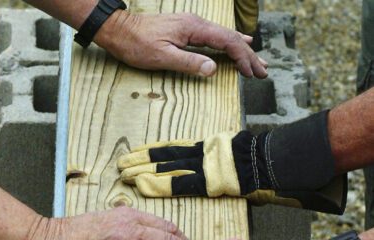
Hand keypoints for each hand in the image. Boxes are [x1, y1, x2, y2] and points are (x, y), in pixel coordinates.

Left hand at [95, 11, 267, 77]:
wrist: (120, 30)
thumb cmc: (137, 45)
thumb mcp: (162, 57)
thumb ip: (189, 62)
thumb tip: (213, 69)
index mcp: (194, 28)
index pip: (226, 42)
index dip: (242, 58)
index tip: (252, 73)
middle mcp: (196, 23)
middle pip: (230, 38)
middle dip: (248, 56)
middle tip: (263, 71)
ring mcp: (192, 25)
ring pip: (224, 37)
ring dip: (241, 50)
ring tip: (257, 61)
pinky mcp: (186, 29)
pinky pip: (214, 36)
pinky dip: (229, 43)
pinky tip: (237, 43)